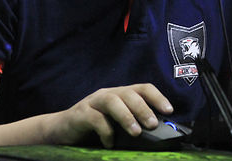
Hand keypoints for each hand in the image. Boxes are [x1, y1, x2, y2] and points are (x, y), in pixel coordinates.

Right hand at [51, 83, 173, 147]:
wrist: (62, 130)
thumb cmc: (94, 128)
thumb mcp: (116, 123)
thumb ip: (132, 123)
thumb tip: (156, 134)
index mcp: (120, 95)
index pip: (142, 88)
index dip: (157, 97)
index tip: (169, 110)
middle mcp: (108, 94)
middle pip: (129, 93)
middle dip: (143, 108)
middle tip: (152, 124)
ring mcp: (93, 102)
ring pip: (113, 101)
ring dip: (126, 116)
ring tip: (136, 132)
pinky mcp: (80, 114)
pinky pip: (95, 119)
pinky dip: (105, 131)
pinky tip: (110, 143)